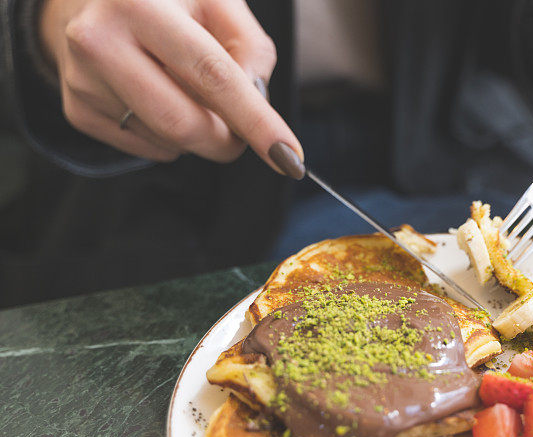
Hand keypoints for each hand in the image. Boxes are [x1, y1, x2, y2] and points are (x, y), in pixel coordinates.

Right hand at [39, 0, 302, 173]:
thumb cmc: (171, 1)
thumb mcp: (218, 4)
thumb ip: (251, 51)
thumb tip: (258, 108)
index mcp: (141, 4)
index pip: (213, 75)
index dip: (256, 121)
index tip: (289, 157)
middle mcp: (99, 39)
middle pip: (185, 123)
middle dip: (227, 141)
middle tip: (240, 131)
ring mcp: (81, 78)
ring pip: (168, 142)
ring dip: (198, 133)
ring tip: (186, 90)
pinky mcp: (76, 108)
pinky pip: (146, 148)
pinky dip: (169, 137)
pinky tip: (159, 98)